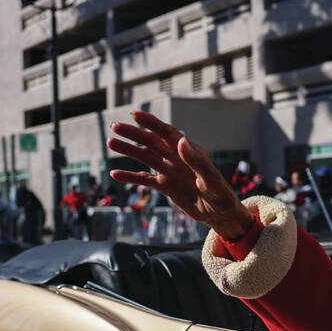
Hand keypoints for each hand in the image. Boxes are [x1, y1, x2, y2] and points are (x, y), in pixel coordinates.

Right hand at [109, 112, 253, 239]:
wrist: (220, 215)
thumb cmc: (221, 195)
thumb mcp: (211, 179)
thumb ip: (196, 160)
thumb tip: (181, 140)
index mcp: (189, 151)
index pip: (167, 133)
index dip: (151, 123)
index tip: (135, 115)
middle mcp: (177, 157)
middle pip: (151, 142)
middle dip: (133, 134)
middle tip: (114, 127)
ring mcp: (169, 171)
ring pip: (145, 157)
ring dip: (128, 150)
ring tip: (110, 143)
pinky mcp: (165, 186)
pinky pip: (145, 179)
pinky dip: (130, 176)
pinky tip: (115, 174)